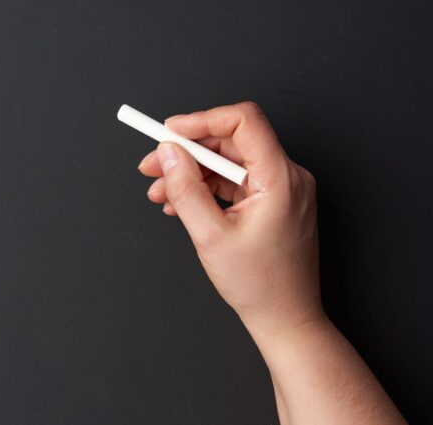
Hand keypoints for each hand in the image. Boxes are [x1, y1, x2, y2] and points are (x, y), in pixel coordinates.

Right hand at [137, 101, 321, 333]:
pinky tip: (179, 203)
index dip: (202, 120)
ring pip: (228, 162)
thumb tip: (168, 153)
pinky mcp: (272, 201)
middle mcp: (286, 176)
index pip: (243, 121)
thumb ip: (186, 189)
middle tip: (152, 164)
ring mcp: (280, 189)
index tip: (169, 132)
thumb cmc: (260, 285)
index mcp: (281, 178)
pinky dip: (205, 188)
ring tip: (159, 191)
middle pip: (230, 142)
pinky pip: (234, 181)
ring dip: (191, 173)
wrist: (285, 319)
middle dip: (187, 152)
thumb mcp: (210, 236)